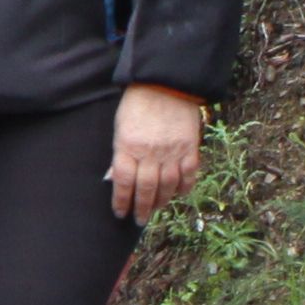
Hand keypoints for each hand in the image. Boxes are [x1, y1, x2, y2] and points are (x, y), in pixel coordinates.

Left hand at [107, 82, 209, 218]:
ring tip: (156, 208)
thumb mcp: (119, 128)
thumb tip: (115, 178)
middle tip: (139, 219)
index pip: (123, 182)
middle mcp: (150, 152)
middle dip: (142, 208)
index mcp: (128, 146)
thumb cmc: (136, 105)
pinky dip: (185, 187)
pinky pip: (189, 174)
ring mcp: (172, 151)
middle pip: (146, 188)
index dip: (121, 200)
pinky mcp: (190, 147)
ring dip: (162, 200)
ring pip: (168, 185)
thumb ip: (120, 153)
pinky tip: (179, 194)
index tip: (120, 213)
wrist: (165, 84)